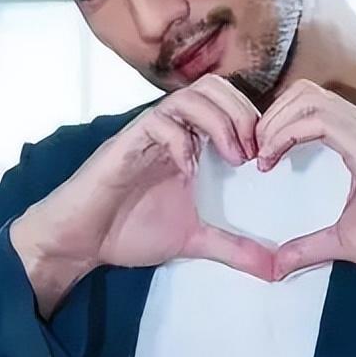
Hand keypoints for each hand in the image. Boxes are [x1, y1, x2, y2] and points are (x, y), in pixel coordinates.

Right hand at [13, 74, 274, 284]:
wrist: (80, 240)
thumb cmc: (129, 229)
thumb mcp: (194, 241)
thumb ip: (234, 249)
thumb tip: (275, 269)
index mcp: (189, 141)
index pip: (227, 101)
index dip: (254, 119)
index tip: (266, 157)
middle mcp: (170, 130)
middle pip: (213, 87)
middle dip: (242, 113)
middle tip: (254, 151)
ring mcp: (147, 134)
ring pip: (188, 96)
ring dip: (219, 121)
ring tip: (232, 156)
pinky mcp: (125, 144)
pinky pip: (156, 123)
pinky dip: (181, 140)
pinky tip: (189, 169)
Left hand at [253, 79, 355, 282]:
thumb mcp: (346, 242)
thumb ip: (309, 246)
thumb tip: (275, 266)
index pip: (310, 105)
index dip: (276, 123)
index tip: (258, 158)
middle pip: (304, 93)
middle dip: (269, 117)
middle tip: (252, 154)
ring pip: (309, 99)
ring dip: (274, 122)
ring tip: (260, 156)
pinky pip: (321, 121)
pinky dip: (287, 132)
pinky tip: (273, 158)